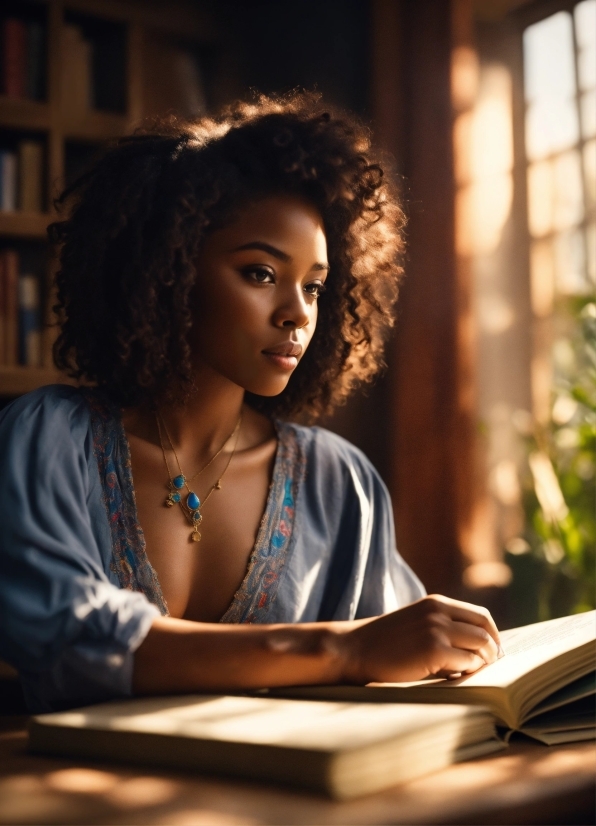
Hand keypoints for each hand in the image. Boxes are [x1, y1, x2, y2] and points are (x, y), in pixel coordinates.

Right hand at [339, 595, 501, 683]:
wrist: (354, 650)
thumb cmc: (384, 644)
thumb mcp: (416, 624)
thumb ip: (442, 628)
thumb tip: (477, 650)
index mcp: (436, 603)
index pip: (480, 615)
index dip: (492, 635)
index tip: (492, 653)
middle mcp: (439, 611)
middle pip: (486, 629)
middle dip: (493, 650)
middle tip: (490, 667)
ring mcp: (437, 629)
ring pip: (481, 646)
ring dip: (480, 663)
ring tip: (466, 673)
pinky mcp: (434, 649)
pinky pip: (467, 663)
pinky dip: (467, 672)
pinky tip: (452, 678)